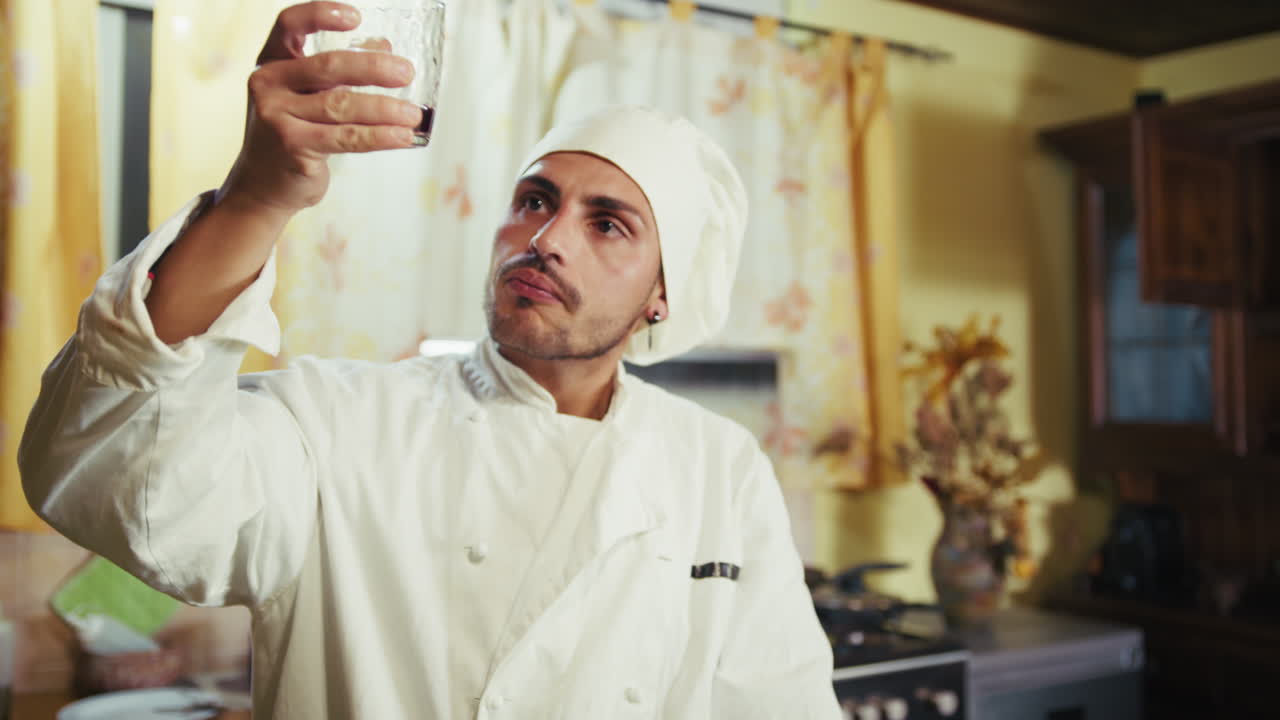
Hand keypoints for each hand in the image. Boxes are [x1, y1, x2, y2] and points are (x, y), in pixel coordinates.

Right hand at [217, 1, 423, 218]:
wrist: (263, 185)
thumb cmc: (293, 132)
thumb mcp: (308, 96)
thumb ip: (340, 71)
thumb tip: (384, 47)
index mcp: (271, 62)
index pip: (289, 25)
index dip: (320, 14)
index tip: (356, 17)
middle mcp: (268, 84)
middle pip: (328, 66)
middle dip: (374, 68)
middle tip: (406, 72)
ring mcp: (277, 117)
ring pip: (342, 105)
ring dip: (385, 108)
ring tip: (413, 114)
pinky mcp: (294, 147)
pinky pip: (347, 137)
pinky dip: (380, 136)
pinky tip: (403, 137)